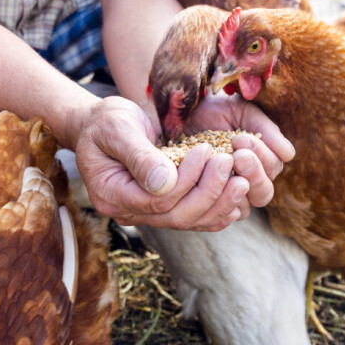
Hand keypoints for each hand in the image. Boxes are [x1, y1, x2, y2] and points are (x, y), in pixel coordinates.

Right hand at [75, 96, 250, 230]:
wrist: (102, 126)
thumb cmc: (105, 122)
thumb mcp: (116, 128)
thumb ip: (139, 155)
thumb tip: (166, 181)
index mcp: (112, 195)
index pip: (157, 200)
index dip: (187, 180)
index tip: (206, 151)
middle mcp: (130, 212)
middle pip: (177, 216)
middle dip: (209, 192)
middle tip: (229, 164)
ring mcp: (148, 214)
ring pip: (190, 221)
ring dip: (220, 203)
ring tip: (242, 180)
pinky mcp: (166, 207)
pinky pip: (195, 218)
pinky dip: (218, 209)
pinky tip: (237, 195)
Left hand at [183, 93, 295, 206]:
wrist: (183, 118)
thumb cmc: (216, 114)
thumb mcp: (244, 114)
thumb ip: (267, 131)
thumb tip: (289, 155)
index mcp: (263, 161)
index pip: (274, 167)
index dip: (262, 155)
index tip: (240, 139)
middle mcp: (250, 183)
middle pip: (264, 193)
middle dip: (253, 174)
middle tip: (237, 156)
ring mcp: (230, 197)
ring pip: (245, 207)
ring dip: (235, 188)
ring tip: (222, 168)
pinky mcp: (211, 206)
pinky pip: (221, 217)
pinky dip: (217, 203)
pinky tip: (207, 185)